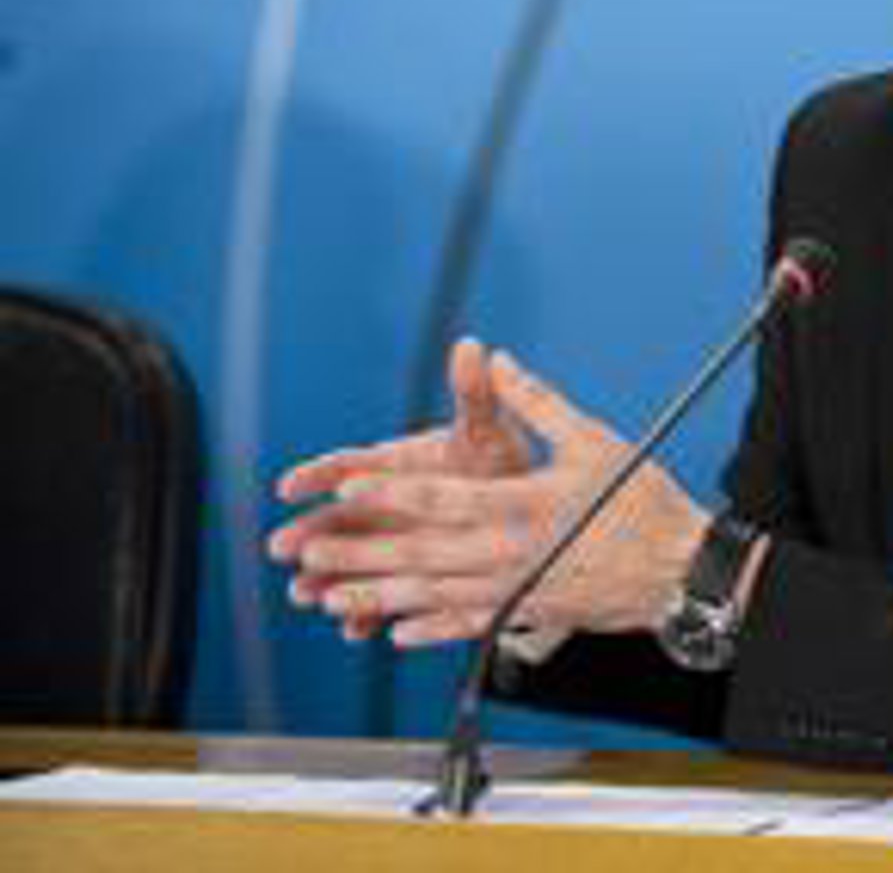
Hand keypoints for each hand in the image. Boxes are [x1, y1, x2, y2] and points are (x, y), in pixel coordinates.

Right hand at [268, 337, 529, 639]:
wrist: (528, 508)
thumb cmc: (501, 461)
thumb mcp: (490, 429)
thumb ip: (474, 394)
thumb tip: (470, 345)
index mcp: (395, 465)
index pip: (351, 466)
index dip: (319, 475)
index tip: (287, 486)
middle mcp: (384, 505)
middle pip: (338, 520)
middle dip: (309, 534)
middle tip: (281, 548)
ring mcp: (393, 543)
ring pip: (350, 562)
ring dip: (326, 578)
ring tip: (303, 594)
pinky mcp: (410, 576)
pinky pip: (383, 598)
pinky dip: (368, 614)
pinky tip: (353, 630)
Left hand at [268, 343, 710, 646]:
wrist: (681, 569)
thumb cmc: (640, 500)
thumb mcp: (593, 440)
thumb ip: (538, 401)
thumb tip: (495, 359)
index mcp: (527, 504)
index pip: (444, 496)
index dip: (391, 488)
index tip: (347, 483)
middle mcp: (513, 552)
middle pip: (422, 553)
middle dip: (360, 551)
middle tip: (307, 547)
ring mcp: (517, 590)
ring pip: (432, 596)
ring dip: (375, 595)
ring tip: (325, 595)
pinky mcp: (527, 613)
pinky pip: (465, 626)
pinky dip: (426, 628)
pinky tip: (390, 629)